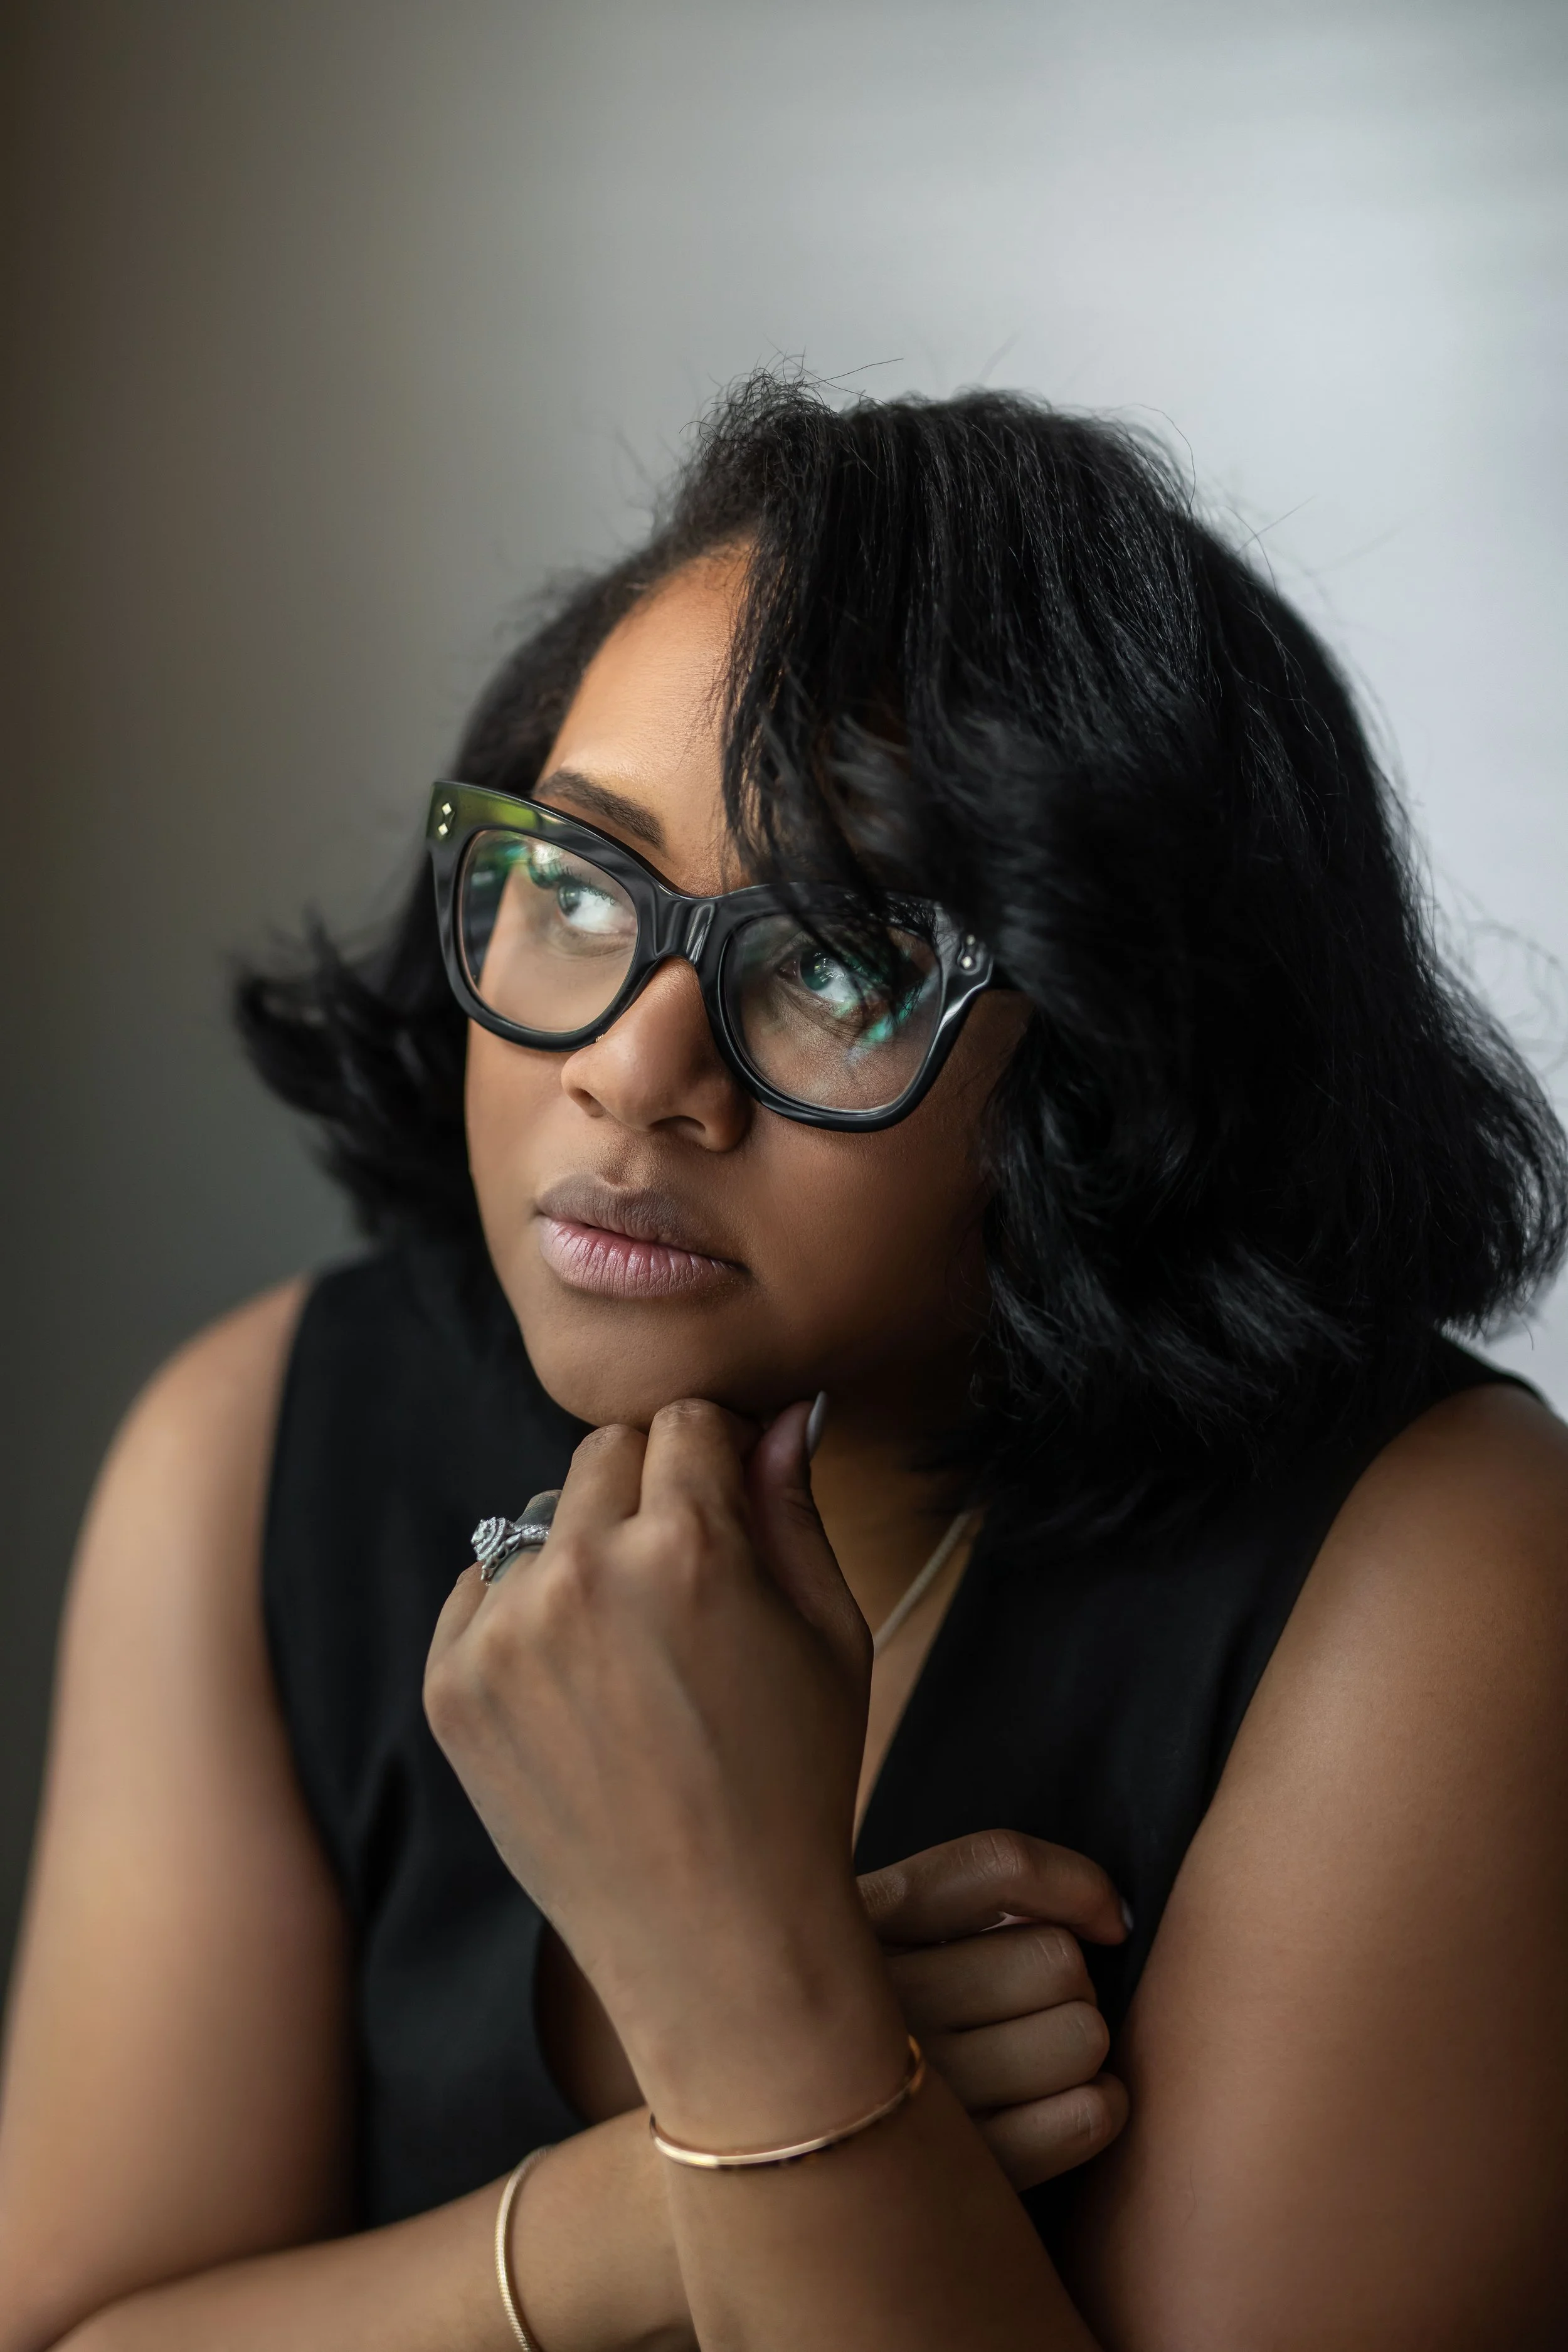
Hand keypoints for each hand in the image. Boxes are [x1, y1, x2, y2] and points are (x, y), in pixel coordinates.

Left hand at [424, 1398, 906, 2150]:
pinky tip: (577, 1688)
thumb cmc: (795, 1786)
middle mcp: (581, 1573)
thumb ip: (793, 1507)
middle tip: (684, 1580)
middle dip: (648, 1490)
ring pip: (536, 1522)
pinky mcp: (449, 1688)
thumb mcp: (831, 1636)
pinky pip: (478, 1591)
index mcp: (689, 1547)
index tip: (728, 1495)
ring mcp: (502, 1634)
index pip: (686, 1420)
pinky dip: (521, 1615)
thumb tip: (778, 1413)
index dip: (717, 1452)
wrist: (715, 1943)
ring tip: (630, 1652)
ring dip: (581, 1553)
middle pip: (603, 1454)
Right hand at [862, 1831, 1130, 2190]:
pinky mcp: (963, 2175)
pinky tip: (1058, 2105)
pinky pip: (1088, 2117)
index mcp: (859, 1924)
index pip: (998, 1867)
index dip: (1076, 1886)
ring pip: (1081, 2036)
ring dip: (1079, 2044)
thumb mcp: (884, 1930)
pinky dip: (1101, 2106)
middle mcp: (880, 2007)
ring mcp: (921, 2099)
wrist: (805, 2155)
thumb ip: (972, 1897)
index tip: (1103, 1919)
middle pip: (1057, 1959)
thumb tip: (1111, 1920)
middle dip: (1066, 1981)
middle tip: (1027, 2008)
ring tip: (1030, 2059)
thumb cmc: (876, 2021)